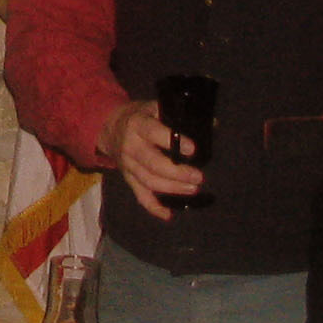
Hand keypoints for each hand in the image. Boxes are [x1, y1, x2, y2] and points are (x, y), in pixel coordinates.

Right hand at [104, 101, 199, 221]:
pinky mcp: (128, 179)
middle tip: (198, 177)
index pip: (153, 132)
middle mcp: (131, 146)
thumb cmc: (140, 116)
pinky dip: (153, 207)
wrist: (110, 127)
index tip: (192, 150)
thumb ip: (179, 115)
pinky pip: (140, 195)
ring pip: (149, 181)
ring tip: (193, 189)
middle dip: (177, 173)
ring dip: (172, 189)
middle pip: (153, 163)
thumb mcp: (155, 107)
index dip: (171, 141)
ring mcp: (128, 165)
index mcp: (138, 124)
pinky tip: (168, 215)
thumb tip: (213, 125)